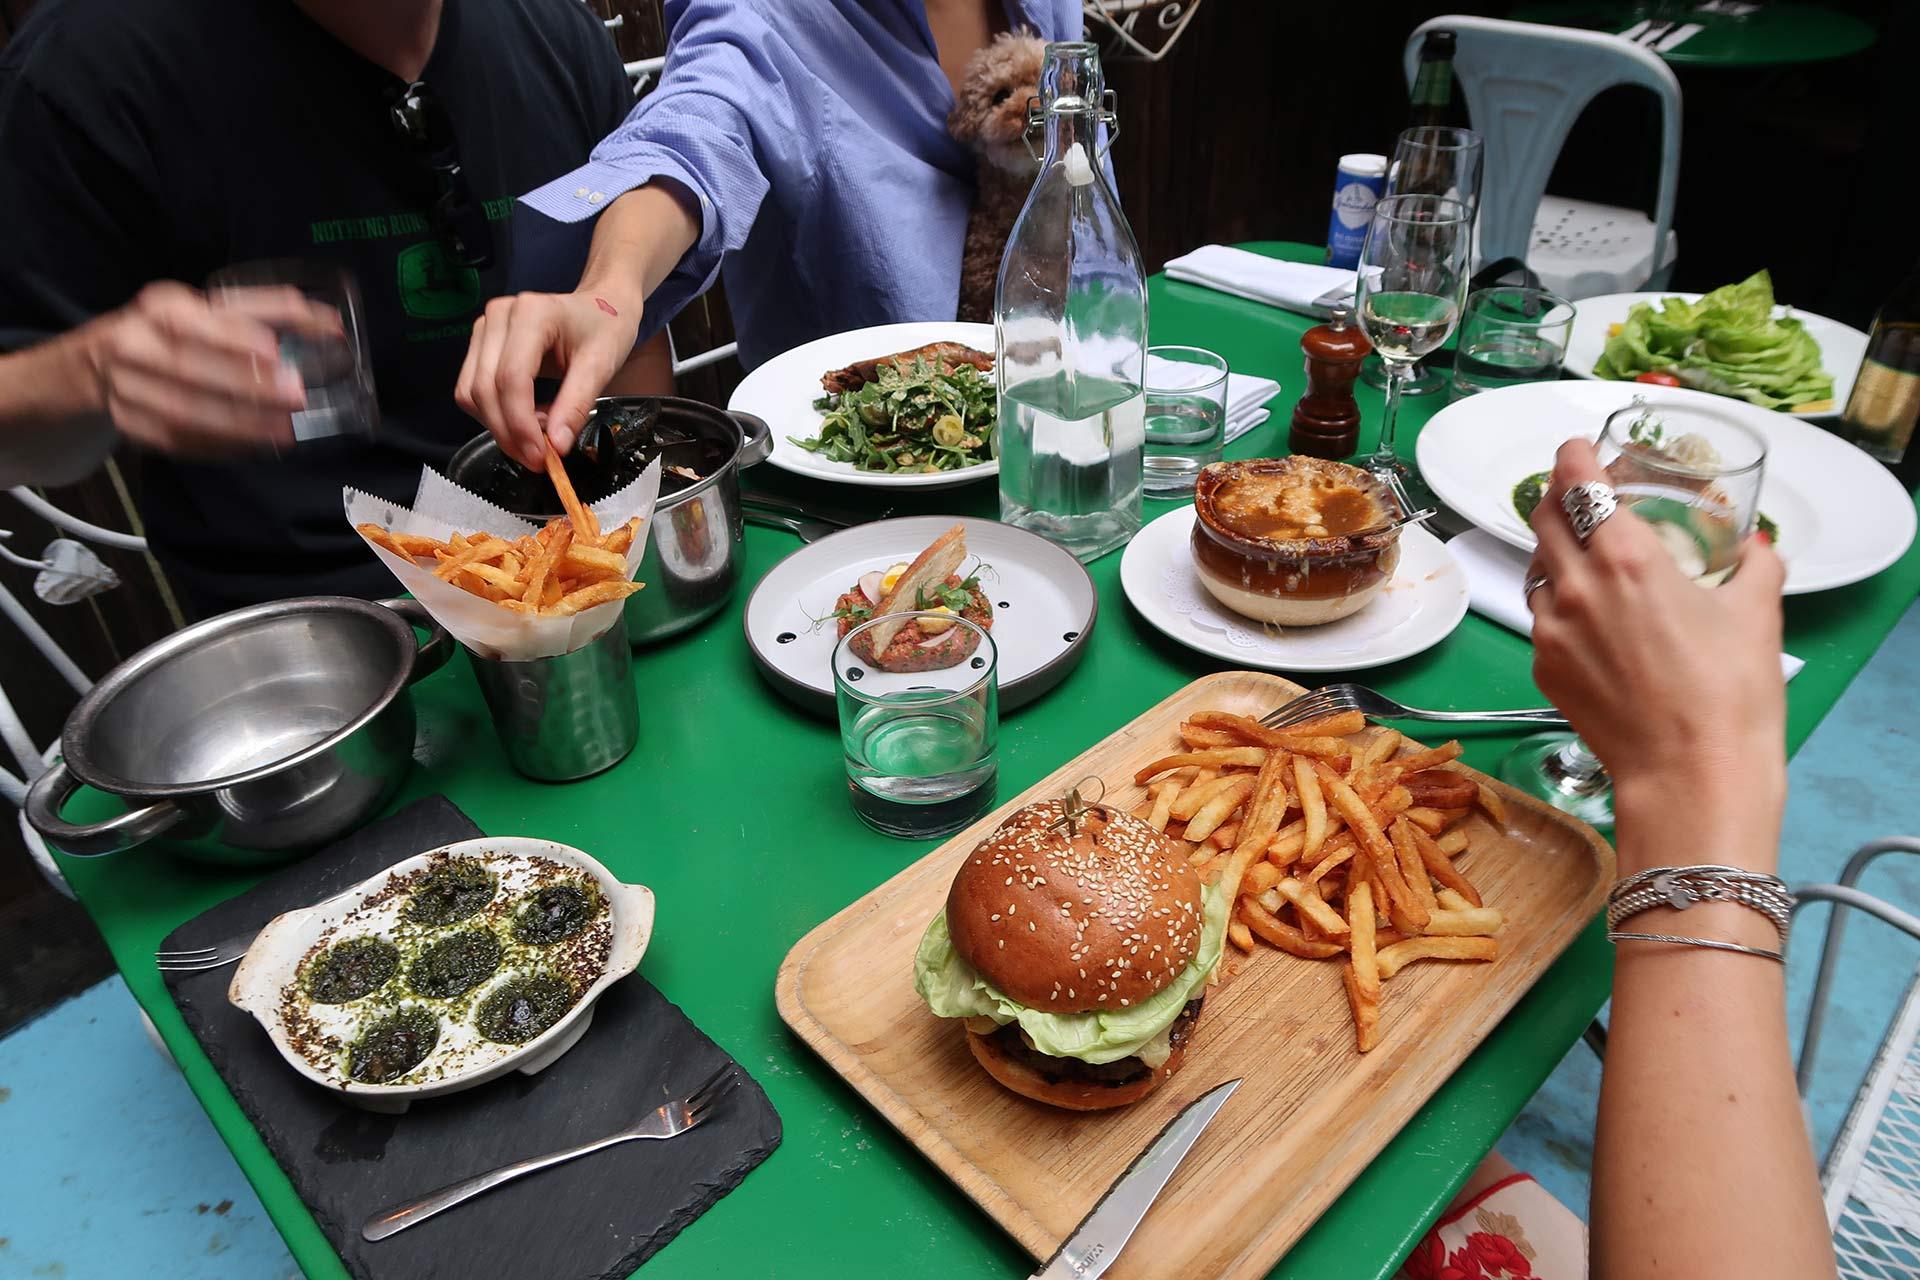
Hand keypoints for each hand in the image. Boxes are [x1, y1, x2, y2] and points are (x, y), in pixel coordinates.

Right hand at [94, 281, 339, 455]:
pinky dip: (222, 446)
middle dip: (245, 385)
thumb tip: (330, 323)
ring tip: (284, 430)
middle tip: (296, 396)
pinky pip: (179, 441)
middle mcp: (133, 345)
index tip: (275, 350)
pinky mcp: (130, 425)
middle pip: (187, 369)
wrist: (101, 362)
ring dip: (238, 424)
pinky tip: (256, 446)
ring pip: (183, 412)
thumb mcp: (211, 310)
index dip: (232, 337)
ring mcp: (126, 389)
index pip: (191, 321)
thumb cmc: (177, 331)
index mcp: (158, 308)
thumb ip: (268, 311)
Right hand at [454, 288, 640, 469]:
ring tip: (538, 435)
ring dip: (498, 426)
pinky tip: (527, 418)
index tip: (540, 456)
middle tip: (538, 459)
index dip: (520, 423)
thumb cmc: (606, 328)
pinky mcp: (481, 343)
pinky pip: (473, 389)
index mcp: (531, 314)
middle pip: (484, 388)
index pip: (511, 378)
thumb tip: (556, 446)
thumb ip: (575, 405)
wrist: (601, 304)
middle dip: (508, 432)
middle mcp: (499, 316)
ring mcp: (485, 328)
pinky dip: (495, 414)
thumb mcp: (601, 366)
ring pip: (471, 392)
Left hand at [1525, 440, 1787, 832]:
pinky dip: (1559, 605)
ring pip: (1538, 568)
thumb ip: (1756, 564)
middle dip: (1558, 496)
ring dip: (1556, 552)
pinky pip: (1540, 618)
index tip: (1576, 449)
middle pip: (1543, 517)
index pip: (1579, 483)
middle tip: (1578, 493)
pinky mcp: (1542, 665)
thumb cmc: (1728, 693)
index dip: (1573, 458)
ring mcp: (1550, 628)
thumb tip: (1757, 544)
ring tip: (1585, 557)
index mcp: (1627, 557)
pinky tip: (1589, 619)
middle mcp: (1577, 585)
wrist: (1689, 772)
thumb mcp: (1756, 613)